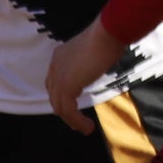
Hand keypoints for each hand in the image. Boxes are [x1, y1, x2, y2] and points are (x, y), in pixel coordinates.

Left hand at [44, 20, 130, 134]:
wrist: (107, 34)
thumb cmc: (107, 38)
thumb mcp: (94, 53)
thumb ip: (89, 63)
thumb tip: (95, 69)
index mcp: (60, 57)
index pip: (54, 82)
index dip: (62, 96)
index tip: (74, 107)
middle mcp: (55, 66)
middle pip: (54, 95)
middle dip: (65, 112)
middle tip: (78, 123)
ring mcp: (59, 76)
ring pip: (59, 106)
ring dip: (72, 120)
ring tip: (84, 128)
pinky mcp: (66, 86)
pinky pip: (68, 109)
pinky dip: (76, 120)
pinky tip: (87, 126)